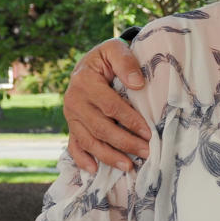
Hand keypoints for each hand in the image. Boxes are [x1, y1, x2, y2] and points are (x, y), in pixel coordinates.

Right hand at [64, 39, 150, 173]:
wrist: (90, 64)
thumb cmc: (108, 58)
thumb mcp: (115, 50)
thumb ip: (126, 62)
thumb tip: (138, 83)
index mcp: (84, 82)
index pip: (110, 106)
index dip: (130, 120)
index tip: (148, 132)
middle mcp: (74, 101)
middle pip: (100, 128)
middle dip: (124, 142)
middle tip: (146, 152)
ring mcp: (71, 116)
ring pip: (88, 141)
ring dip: (108, 156)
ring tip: (129, 166)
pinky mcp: (72, 126)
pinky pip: (74, 146)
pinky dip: (82, 160)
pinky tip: (95, 170)